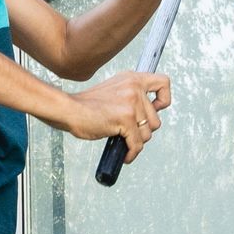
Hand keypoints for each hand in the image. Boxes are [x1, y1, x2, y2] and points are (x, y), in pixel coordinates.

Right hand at [56, 70, 171, 163]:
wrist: (70, 110)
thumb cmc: (87, 105)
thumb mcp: (114, 90)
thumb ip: (132, 96)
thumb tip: (148, 114)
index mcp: (132, 79)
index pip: (163, 82)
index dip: (163, 99)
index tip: (155, 109)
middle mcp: (134, 88)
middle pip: (156, 118)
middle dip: (144, 130)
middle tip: (131, 132)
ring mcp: (131, 104)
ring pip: (148, 133)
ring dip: (137, 141)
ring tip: (125, 141)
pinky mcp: (126, 119)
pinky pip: (137, 144)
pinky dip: (132, 153)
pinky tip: (126, 154)